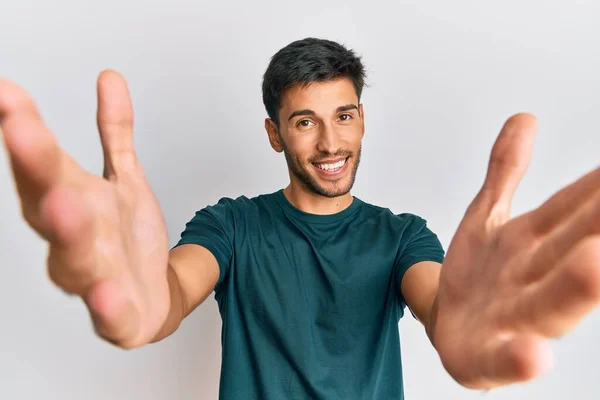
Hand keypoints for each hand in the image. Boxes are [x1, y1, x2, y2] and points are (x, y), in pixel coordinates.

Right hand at [0, 71, 169, 348]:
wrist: (154, 295)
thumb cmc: (127, 238)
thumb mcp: (124, 179)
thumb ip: (115, 133)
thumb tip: (110, 78)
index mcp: (70, 202)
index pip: (42, 164)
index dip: (25, 129)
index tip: (7, 91)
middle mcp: (71, 238)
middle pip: (46, 205)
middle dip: (35, 169)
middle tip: (20, 128)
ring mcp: (91, 277)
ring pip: (73, 257)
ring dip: (67, 231)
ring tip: (65, 202)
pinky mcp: (116, 314)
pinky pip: (108, 313)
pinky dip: (105, 304)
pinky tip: (104, 292)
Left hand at [432, 113, 599, 388]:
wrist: (447, 322)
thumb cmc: (478, 273)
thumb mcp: (487, 214)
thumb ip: (506, 172)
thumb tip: (524, 118)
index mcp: (535, 241)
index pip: (575, 206)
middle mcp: (533, 277)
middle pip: (574, 248)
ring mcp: (511, 316)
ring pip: (548, 303)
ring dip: (574, 286)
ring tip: (595, 263)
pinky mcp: (483, 355)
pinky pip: (502, 358)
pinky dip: (519, 358)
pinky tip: (534, 355)